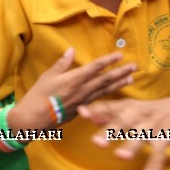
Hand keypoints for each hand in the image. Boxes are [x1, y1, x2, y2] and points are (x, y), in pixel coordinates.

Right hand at [9, 48, 134, 129]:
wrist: (34, 119)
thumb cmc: (38, 95)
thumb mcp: (47, 76)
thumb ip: (62, 64)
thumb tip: (71, 50)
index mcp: (74, 79)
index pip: (95, 68)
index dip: (108, 60)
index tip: (120, 55)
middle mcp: (82, 91)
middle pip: (105, 80)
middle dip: (120, 72)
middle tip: (134, 66)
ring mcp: (84, 102)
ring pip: (105, 91)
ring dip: (119, 84)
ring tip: (131, 79)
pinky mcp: (82, 110)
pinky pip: (99, 101)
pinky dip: (109, 96)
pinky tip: (115, 93)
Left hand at [77, 94, 169, 169]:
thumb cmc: (151, 110)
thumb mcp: (130, 108)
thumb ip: (108, 113)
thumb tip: (86, 114)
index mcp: (127, 106)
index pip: (108, 106)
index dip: (95, 109)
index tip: (80, 112)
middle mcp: (138, 114)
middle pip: (122, 121)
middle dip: (109, 130)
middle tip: (97, 142)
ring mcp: (153, 125)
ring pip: (140, 135)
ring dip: (131, 146)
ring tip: (121, 157)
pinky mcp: (167, 135)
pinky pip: (161, 150)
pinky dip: (156, 161)